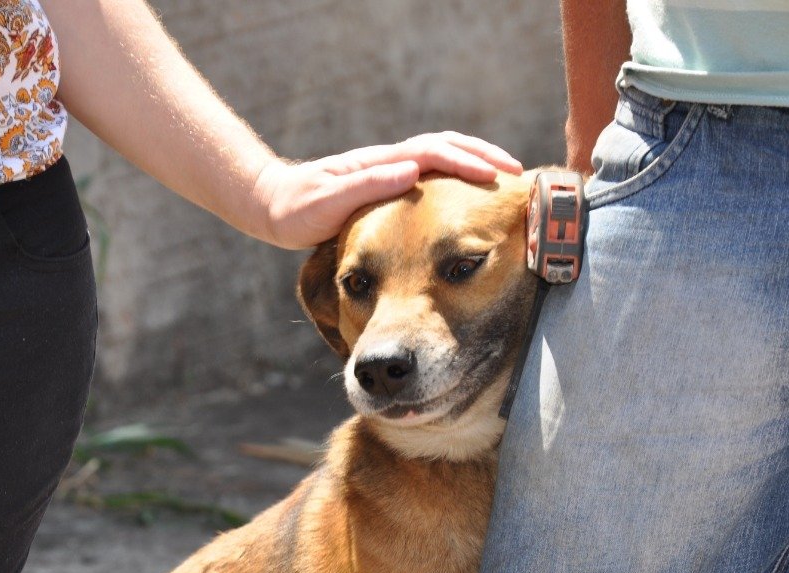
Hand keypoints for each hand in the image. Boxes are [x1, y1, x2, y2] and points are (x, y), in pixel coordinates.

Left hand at [253, 131, 523, 248]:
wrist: (273, 208)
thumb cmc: (297, 210)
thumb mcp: (328, 202)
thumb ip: (368, 185)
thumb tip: (413, 172)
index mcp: (380, 163)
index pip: (434, 153)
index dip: (467, 162)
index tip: (495, 176)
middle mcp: (388, 162)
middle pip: (445, 146)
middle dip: (482, 154)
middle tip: (516, 171)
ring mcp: (388, 172)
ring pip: (440, 157)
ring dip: (473, 161)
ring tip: (503, 178)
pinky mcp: (386, 186)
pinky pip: (430, 175)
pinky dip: (455, 176)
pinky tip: (468, 195)